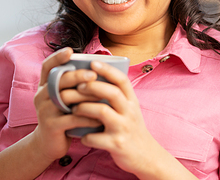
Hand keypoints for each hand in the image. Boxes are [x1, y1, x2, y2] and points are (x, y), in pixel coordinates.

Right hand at [31, 48, 100, 160]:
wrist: (48, 145)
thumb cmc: (61, 116)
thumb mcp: (61, 99)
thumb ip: (70, 86)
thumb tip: (95, 68)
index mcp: (44, 86)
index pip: (46, 67)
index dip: (57, 57)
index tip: (70, 51)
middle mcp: (41, 96)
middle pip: (58, 80)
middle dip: (76, 75)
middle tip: (93, 74)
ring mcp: (44, 111)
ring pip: (65, 98)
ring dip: (85, 96)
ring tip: (101, 96)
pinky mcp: (51, 126)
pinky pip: (71, 119)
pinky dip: (87, 117)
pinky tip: (99, 117)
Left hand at [71, 60, 164, 175]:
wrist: (146, 157)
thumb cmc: (131, 128)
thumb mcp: (129, 109)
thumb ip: (116, 95)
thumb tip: (93, 76)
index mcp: (132, 101)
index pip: (122, 80)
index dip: (107, 69)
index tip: (93, 62)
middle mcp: (130, 112)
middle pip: (112, 93)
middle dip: (92, 86)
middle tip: (77, 86)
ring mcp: (124, 128)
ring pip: (102, 111)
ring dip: (84, 108)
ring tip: (74, 109)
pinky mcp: (117, 145)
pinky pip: (95, 137)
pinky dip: (84, 136)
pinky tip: (80, 135)